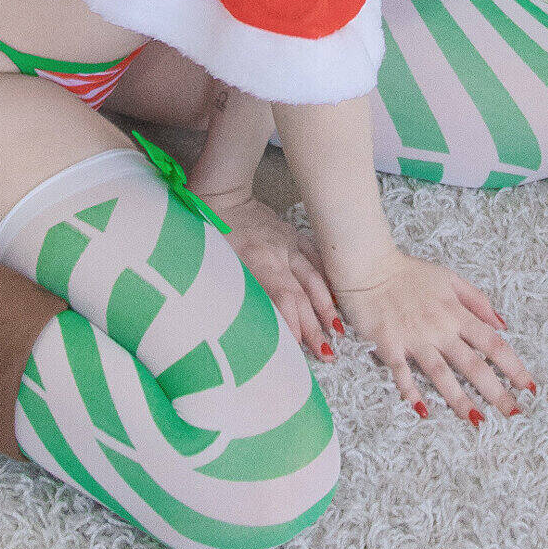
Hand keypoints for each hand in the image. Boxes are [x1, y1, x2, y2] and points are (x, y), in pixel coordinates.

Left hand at [213, 195, 342, 364]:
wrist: (221, 194)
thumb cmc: (210, 229)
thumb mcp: (213, 262)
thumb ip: (233, 289)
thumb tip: (243, 324)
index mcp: (257, 260)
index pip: (283, 298)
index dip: (293, 323)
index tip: (298, 348)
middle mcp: (278, 253)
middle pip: (302, 295)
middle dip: (315, 327)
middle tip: (327, 354)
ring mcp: (289, 243)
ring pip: (315, 278)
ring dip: (326, 307)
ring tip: (337, 331)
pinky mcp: (293, 236)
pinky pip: (315, 258)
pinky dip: (327, 278)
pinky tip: (336, 296)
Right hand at [334, 247, 534, 422]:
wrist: (369, 265)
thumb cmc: (408, 271)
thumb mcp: (449, 278)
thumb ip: (476, 299)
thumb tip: (501, 323)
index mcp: (456, 313)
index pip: (492, 343)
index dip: (513, 366)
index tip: (528, 387)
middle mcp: (440, 329)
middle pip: (473, 365)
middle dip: (496, 392)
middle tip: (514, 414)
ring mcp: (414, 338)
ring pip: (442, 374)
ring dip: (460, 399)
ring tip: (477, 420)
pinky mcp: (390, 344)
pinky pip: (402, 373)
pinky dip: (412, 391)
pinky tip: (423, 410)